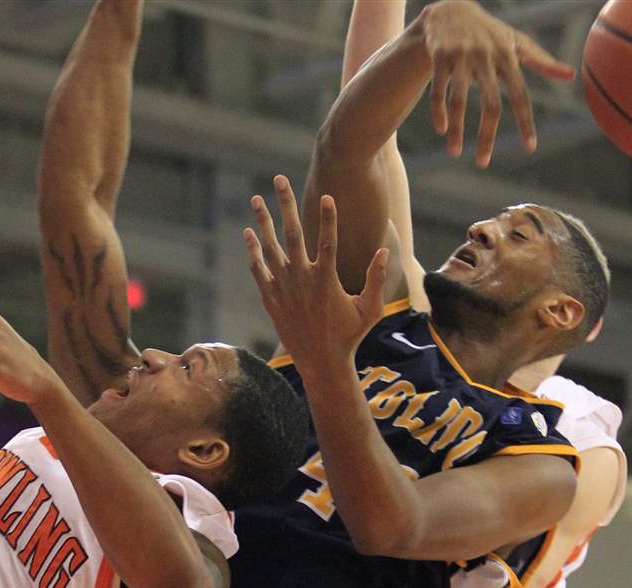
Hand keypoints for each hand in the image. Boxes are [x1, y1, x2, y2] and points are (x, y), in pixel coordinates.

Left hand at [245, 176, 386, 375]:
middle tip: (279, 179)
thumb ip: (376, 279)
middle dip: (285, 203)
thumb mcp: (370, 309)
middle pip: (292, 233)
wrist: (321, 364)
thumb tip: (383, 251)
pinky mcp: (271, 299)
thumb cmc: (350, 336)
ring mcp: (283, 288)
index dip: (328, 216)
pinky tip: (249, 234)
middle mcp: (301, 279)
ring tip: (256, 199)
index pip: (328, 239)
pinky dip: (253, 251)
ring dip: (263, 221)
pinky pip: (259, 269)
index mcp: (326, 279)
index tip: (327, 195)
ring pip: (270, 248)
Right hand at [420, 0, 573, 165]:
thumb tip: (572, 76)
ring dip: (456, 130)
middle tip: (483, 163)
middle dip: (487, 136)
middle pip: (490, 103)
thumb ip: (542, 61)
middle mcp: (486, 56)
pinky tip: (441, 130)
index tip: (530, 148)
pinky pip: (438, 89)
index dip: (526, 122)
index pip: (521, 94)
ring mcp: (462, 55)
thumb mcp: (517, 43)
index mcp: (508, 56)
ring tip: (455, 153)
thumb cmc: (490, 33)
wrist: (451, 8)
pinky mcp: (440, 55)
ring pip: (459, 99)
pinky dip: (439, 111)